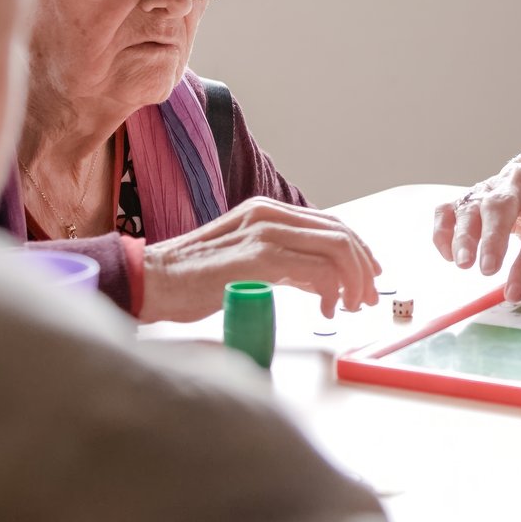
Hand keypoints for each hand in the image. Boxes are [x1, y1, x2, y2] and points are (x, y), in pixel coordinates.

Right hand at [140, 196, 381, 321]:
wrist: (150, 282)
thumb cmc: (192, 280)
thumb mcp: (247, 261)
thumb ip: (285, 264)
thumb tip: (323, 281)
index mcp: (268, 211)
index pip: (331, 224)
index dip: (359, 250)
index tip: (370, 277)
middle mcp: (270, 215)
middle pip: (341, 234)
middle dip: (363, 268)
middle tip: (368, 298)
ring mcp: (264, 233)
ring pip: (337, 248)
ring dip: (354, 280)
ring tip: (350, 306)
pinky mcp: (258, 258)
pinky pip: (317, 270)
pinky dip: (332, 291)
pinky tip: (327, 310)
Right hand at [432, 161, 520, 301]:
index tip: (515, 291)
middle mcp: (517, 181)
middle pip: (500, 206)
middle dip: (493, 239)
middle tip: (488, 270)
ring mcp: (490, 185)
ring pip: (471, 206)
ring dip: (464, 237)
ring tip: (464, 264)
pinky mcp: (468, 193)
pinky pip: (448, 208)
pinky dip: (443, 232)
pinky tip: (449, 255)